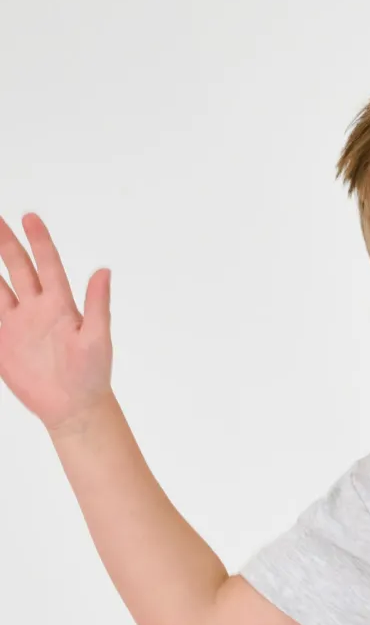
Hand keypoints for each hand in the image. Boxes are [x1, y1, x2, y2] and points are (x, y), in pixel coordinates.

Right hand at [0, 212, 114, 432]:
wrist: (74, 406)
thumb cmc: (92, 374)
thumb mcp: (97, 338)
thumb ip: (97, 304)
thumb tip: (105, 271)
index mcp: (61, 305)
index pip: (47, 265)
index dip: (39, 241)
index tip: (30, 217)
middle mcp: (37, 308)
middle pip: (18, 268)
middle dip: (6, 243)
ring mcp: (18, 323)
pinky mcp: (4, 340)